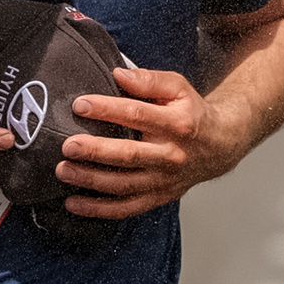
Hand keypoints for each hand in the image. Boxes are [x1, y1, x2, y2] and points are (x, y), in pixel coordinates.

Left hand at [55, 66, 247, 219]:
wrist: (219, 146)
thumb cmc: (191, 114)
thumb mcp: (178, 88)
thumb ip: (149, 80)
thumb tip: (119, 74)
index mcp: (177, 124)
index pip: (137, 115)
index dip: (107, 109)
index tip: (80, 105)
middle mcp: (171, 155)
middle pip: (129, 155)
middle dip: (95, 151)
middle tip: (68, 146)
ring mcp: (164, 181)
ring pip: (124, 185)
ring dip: (91, 180)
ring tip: (64, 171)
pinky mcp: (158, 197)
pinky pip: (126, 208)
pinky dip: (99, 209)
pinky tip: (73, 203)